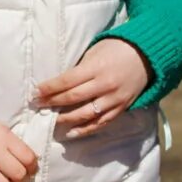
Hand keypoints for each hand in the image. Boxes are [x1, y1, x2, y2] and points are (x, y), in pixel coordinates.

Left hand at [36, 39, 150, 139]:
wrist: (146, 55)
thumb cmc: (116, 48)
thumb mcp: (95, 52)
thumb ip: (79, 68)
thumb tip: (57, 83)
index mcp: (96, 67)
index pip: (67, 81)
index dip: (49, 88)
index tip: (35, 92)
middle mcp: (105, 85)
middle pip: (73, 98)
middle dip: (52, 102)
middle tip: (37, 105)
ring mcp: (114, 98)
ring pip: (86, 114)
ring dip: (65, 118)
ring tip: (51, 120)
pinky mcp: (121, 108)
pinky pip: (101, 122)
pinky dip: (85, 129)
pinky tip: (71, 132)